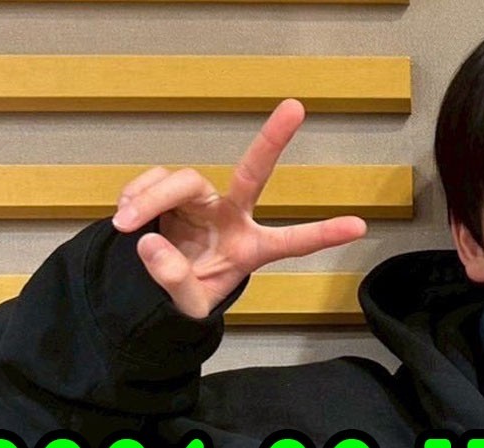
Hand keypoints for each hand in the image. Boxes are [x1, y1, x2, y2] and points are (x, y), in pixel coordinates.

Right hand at [111, 98, 367, 318]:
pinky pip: (152, 182)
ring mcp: (202, 201)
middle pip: (252, 174)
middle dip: (273, 140)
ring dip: (150, 199)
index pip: (291, 242)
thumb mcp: (186, 306)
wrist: (152, 287)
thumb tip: (150, 242)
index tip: (359, 226)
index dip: (323, 234)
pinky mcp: (172, 192)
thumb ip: (174, 280)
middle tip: (296, 106)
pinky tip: (125, 217)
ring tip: (127, 223)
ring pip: (182, 181)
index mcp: (250, 249)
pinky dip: (134, 196)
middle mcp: (232, 217)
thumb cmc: (186, 296)